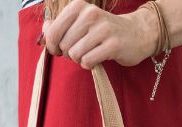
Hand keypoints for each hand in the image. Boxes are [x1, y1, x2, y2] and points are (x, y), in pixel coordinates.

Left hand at [41, 0, 159, 68]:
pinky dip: (89, 65)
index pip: (52, 31)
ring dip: (79, 60)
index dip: (52, 46)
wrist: (137, 33)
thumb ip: (60, 25)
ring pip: (75, 54)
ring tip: (89, 54)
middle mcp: (90, 14)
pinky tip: (97, 59)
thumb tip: (45, 29)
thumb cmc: (104, 30)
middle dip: (68, 53)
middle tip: (80, 51)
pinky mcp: (113, 44)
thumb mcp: (81, 22)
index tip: (59, 50)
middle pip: (63, 45)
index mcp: (78, 6)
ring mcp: (102, 29)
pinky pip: (88, 61)